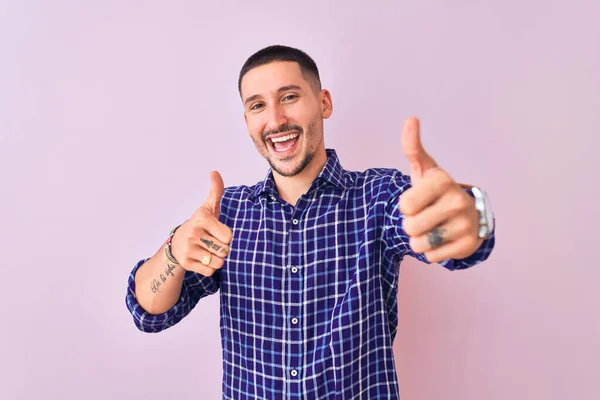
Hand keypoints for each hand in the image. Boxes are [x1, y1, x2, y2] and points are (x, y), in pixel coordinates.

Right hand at [171, 171, 232, 275]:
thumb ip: (216, 190)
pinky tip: (202, 259)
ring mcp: (188, 249)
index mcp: (202, 219)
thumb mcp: (208, 207)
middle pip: (225, 251)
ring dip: (217, 259)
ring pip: (218, 262)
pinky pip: (210, 272)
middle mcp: (193, 234)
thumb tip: (214, 172)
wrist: (178, 241)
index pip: (229, 237)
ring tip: (207, 250)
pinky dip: (210, 268)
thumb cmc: (200, 223)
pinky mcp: (186, 263)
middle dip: (222, 249)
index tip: (216, 231)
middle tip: (211, 242)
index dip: (226, 236)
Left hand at [399, 117, 481, 262]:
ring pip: (420, 244)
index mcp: (443, 180)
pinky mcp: (469, 246)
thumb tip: (410, 119)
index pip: (404, 205)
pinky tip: (443, 238)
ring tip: (432, 228)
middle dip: (410, 225)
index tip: (417, 200)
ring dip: (419, 240)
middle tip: (425, 216)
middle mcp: (458, 201)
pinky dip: (432, 252)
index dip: (405, 206)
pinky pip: (432, 257)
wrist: (467, 215)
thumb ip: (412, 147)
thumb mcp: (424, 169)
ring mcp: (466, 224)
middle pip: (410, 227)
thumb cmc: (436, 192)